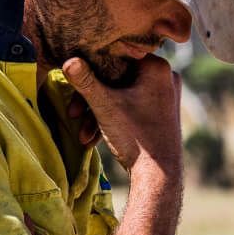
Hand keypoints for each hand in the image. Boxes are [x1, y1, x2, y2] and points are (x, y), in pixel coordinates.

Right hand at [62, 55, 182, 173]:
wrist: (158, 176)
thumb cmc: (135, 138)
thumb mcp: (104, 106)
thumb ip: (85, 81)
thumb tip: (68, 59)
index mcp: (157, 67)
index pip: (115, 58)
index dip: (90, 71)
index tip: (73, 87)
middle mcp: (165, 76)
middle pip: (116, 78)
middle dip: (92, 99)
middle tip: (73, 115)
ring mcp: (165, 94)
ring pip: (121, 94)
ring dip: (99, 112)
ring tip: (83, 134)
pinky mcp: (160, 110)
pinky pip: (131, 105)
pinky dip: (113, 117)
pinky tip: (94, 138)